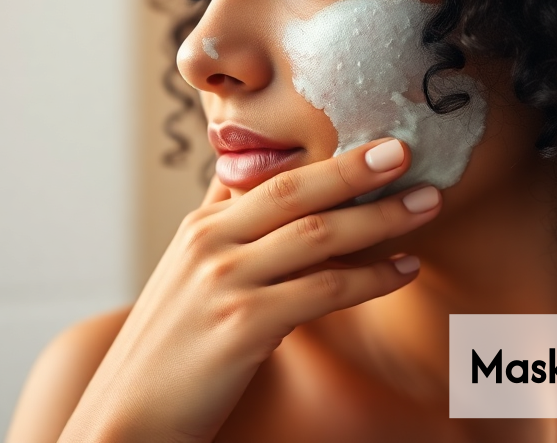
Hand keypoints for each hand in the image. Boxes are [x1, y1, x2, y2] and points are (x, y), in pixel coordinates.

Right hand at [58, 138, 440, 442]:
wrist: (129, 419)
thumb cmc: (171, 349)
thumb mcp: (189, 274)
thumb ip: (225, 224)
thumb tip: (249, 178)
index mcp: (203, 227)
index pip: (275, 177)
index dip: (330, 156)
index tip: (380, 142)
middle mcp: (211, 243)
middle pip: (299, 190)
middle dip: (357, 168)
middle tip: (408, 151)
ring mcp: (226, 282)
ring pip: (320, 235)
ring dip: (381, 217)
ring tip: (428, 203)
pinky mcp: (245, 324)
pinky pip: (325, 290)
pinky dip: (372, 277)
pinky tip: (403, 270)